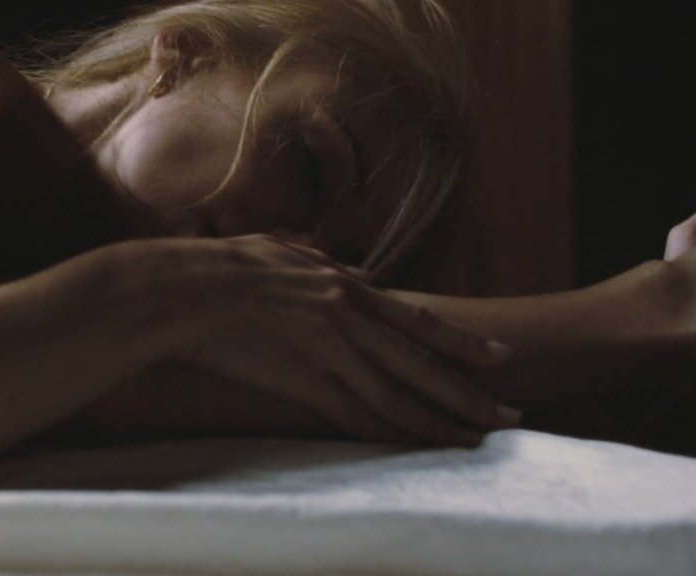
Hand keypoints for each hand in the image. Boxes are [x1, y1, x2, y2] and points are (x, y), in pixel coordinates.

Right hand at [133, 235, 519, 445]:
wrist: (183, 290)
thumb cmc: (219, 266)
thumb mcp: (276, 249)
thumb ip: (312, 258)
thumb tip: (332, 262)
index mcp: (343, 285)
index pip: (418, 321)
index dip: (461, 341)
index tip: (498, 356)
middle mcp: (349, 317)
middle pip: (423, 363)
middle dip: (471, 390)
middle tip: (512, 410)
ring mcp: (330, 351)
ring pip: (400, 396)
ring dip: (440, 421)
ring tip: (473, 441)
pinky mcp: (304, 380)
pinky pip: (357, 415)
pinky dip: (389, 433)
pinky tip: (413, 447)